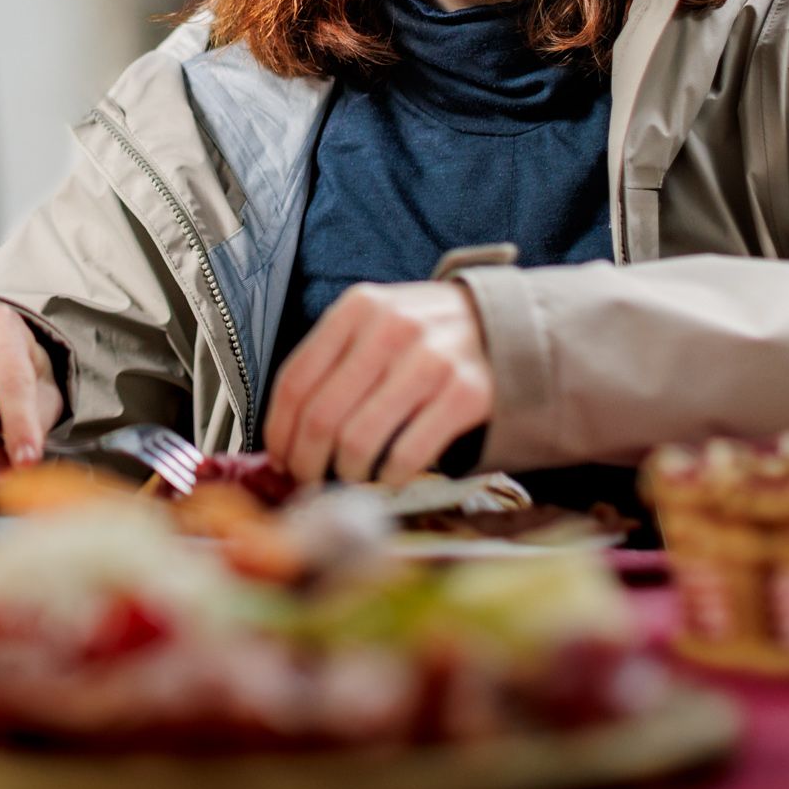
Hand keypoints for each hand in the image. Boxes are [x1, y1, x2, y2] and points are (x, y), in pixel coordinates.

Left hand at [263, 281, 492, 484]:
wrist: (510, 326)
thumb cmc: (429, 334)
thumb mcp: (378, 323)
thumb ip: (334, 362)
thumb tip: (286, 432)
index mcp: (358, 308)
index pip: (296, 380)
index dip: (279, 430)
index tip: (278, 458)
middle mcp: (391, 328)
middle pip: (322, 416)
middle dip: (307, 461)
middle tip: (309, 480)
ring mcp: (431, 360)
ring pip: (359, 440)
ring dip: (347, 473)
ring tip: (352, 477)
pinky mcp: (466, 394)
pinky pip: (407, 454)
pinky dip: (390, 476)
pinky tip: (390, 476)